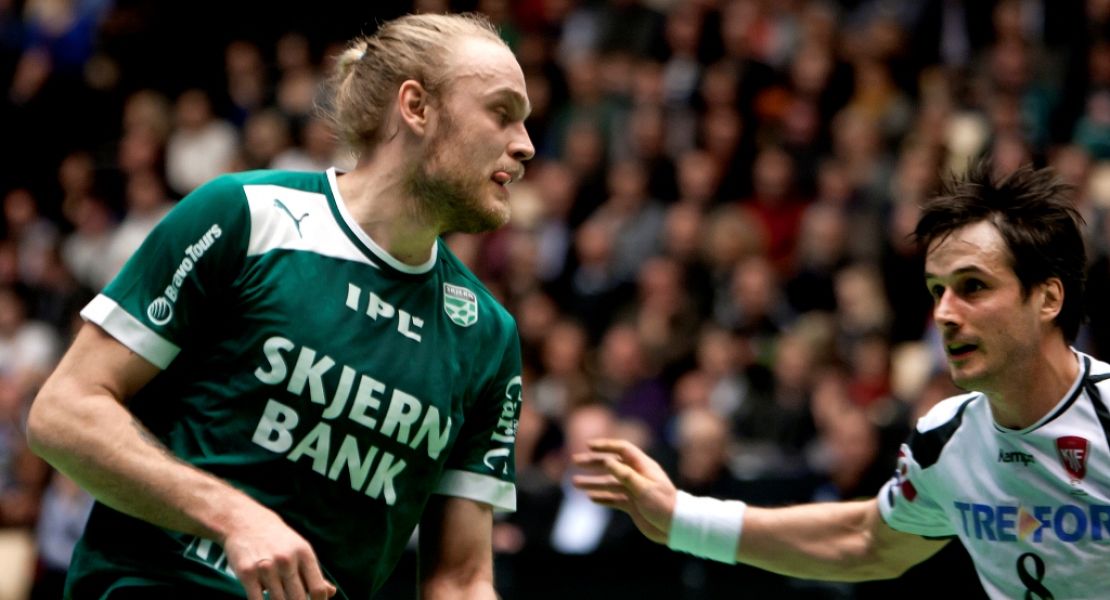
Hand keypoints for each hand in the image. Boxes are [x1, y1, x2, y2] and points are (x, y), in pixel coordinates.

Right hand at [222, 508, 337, 599]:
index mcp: (304, 554)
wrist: (245, 522)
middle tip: (293, 599)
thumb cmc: (278, 541)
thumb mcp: (299, 550)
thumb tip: (331, 593)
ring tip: (278, 594)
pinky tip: (263, 599)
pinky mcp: (247, 573)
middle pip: (299, 599)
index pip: (318, 589)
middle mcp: (286, 559)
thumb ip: (314, 574)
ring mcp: (266, 567)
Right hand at [571, 438, 676, 544]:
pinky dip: (602, 497)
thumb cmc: (663, 504)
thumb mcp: (644, 488)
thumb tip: (607, 461)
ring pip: (609, 483)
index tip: (588, 445)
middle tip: (575, 461)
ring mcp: (634, 490)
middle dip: (593, 463)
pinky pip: (613, 498)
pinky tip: (590, 497)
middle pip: (611, 465)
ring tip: (574, 483)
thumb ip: (625, 475)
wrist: (675, 527)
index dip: (605, 446)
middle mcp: (637, 476)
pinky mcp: (632, 505)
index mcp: (643, 466)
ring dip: (592, 482)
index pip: (622, 450)